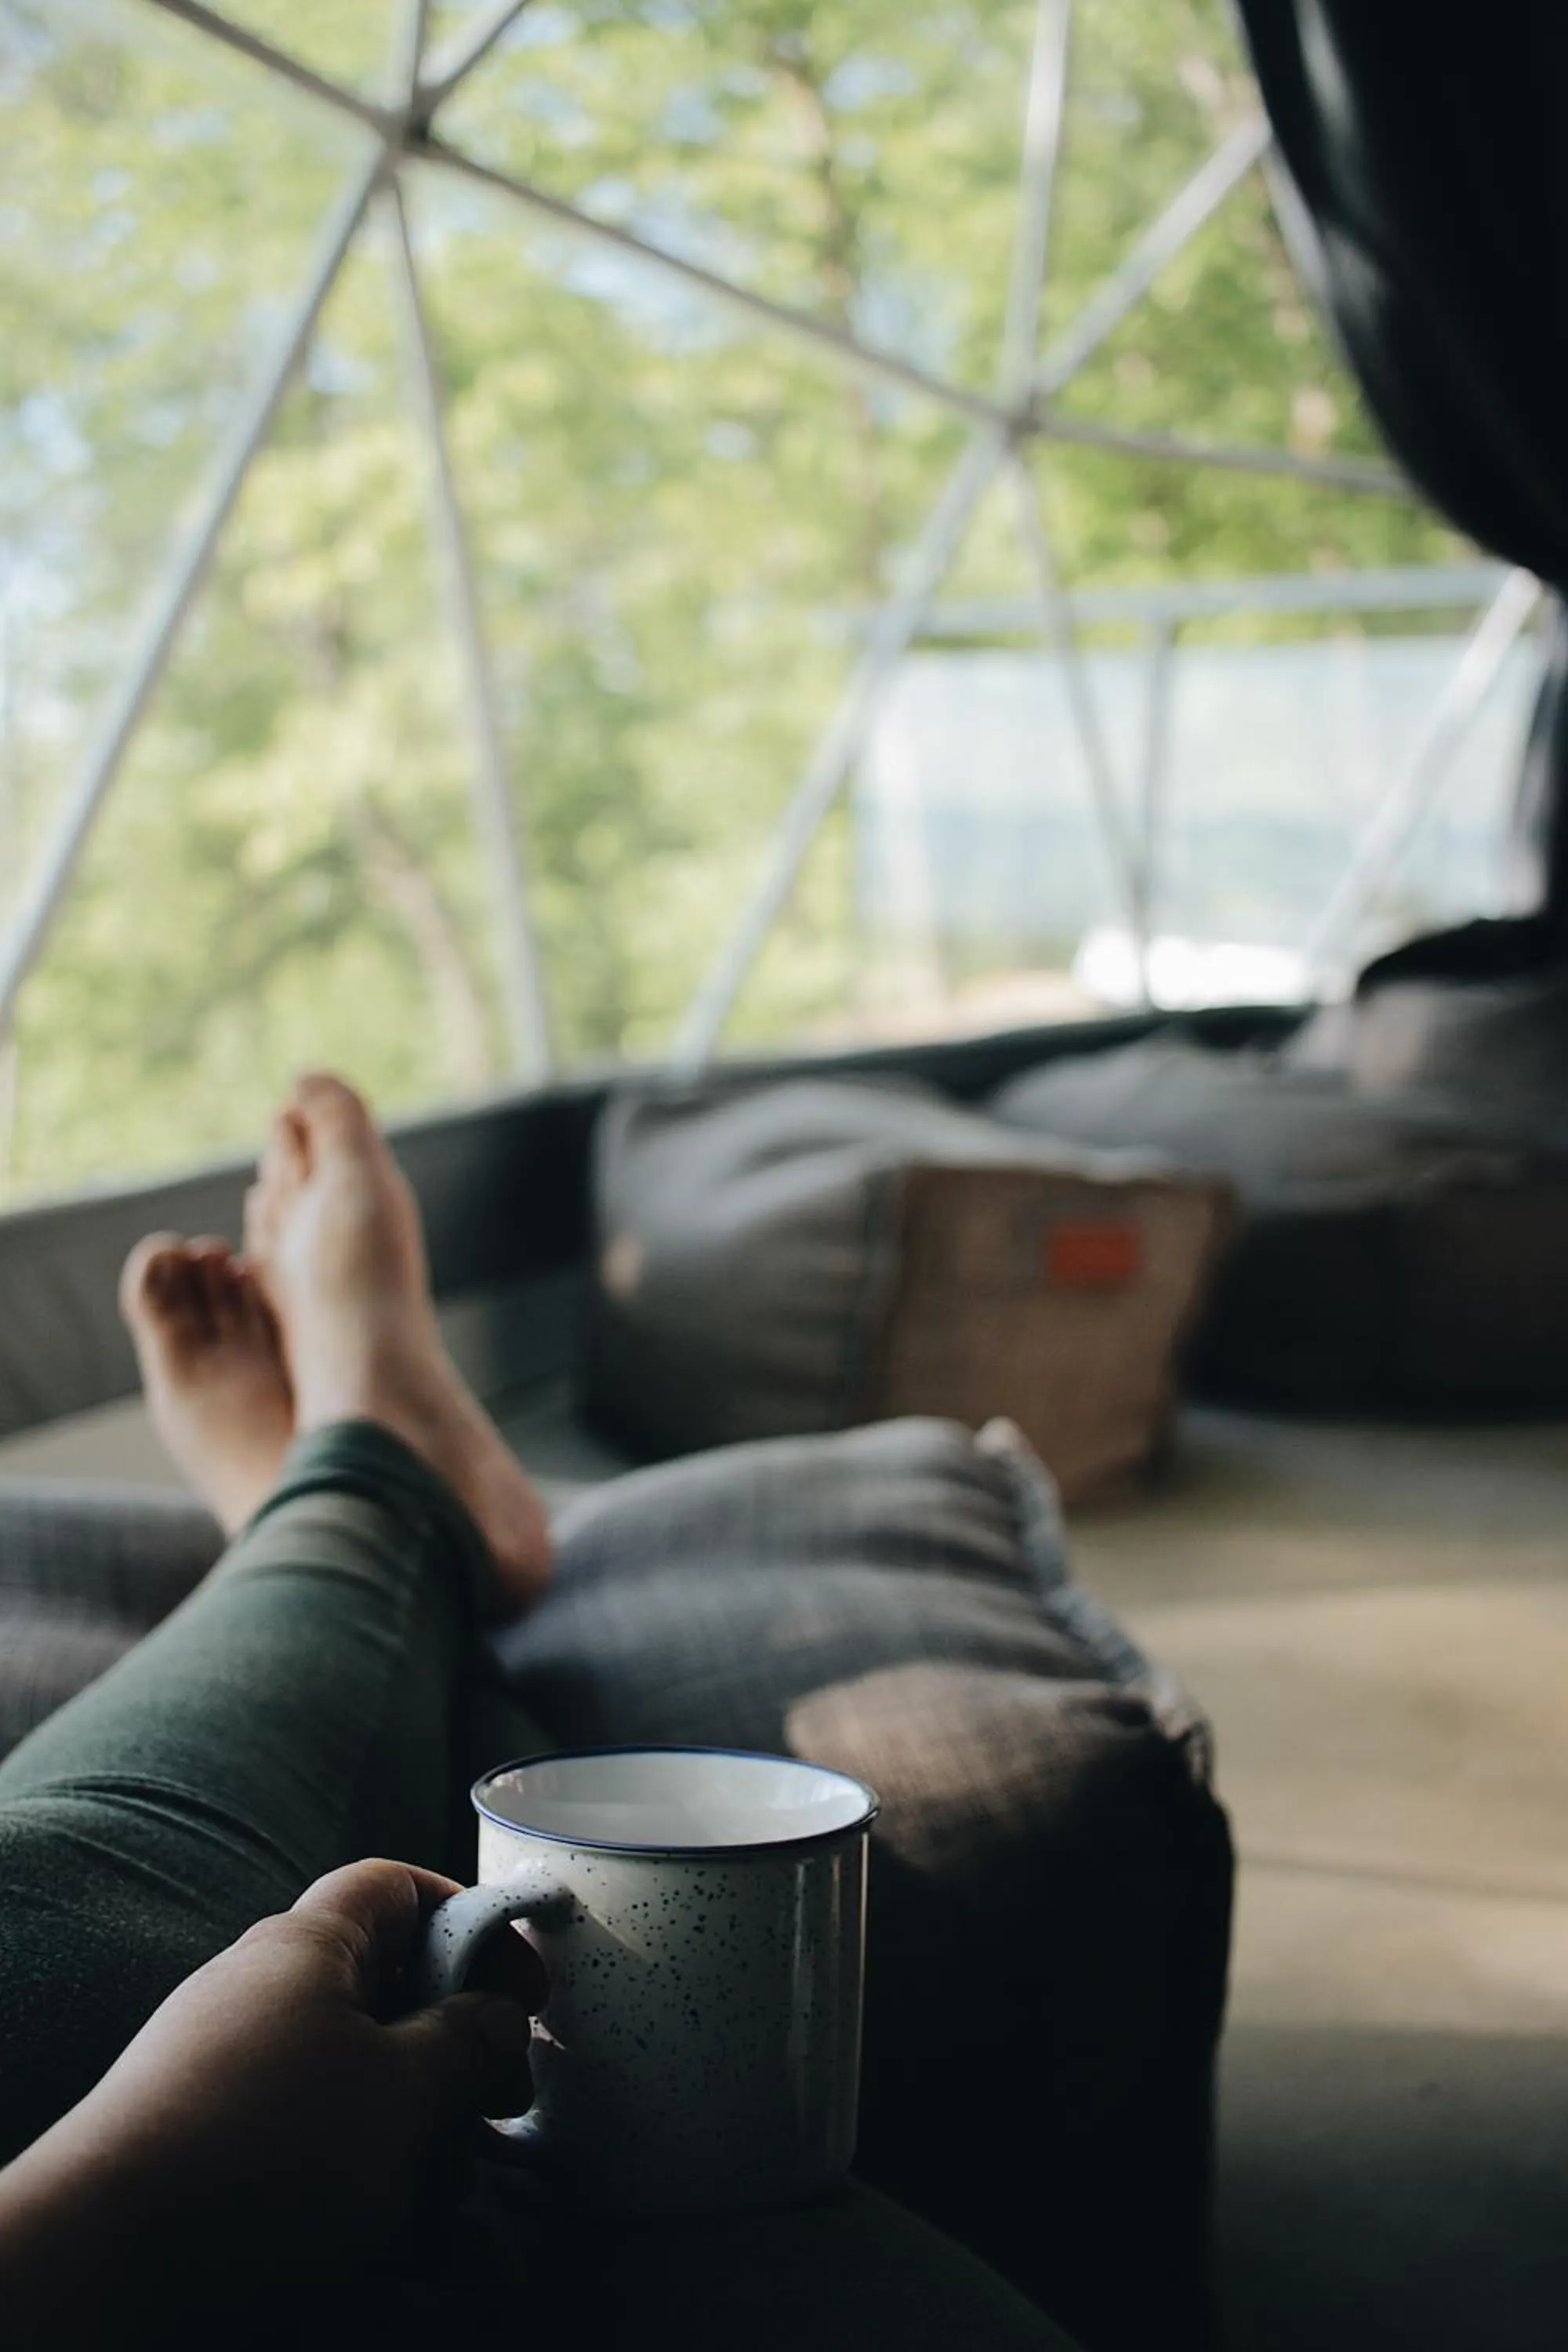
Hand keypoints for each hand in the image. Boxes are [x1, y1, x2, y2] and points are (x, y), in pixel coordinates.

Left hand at [0, 1859, 543, 2328]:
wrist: (110, 2239)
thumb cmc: (271, 2144)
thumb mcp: (403, 2092)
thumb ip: (465, 2042)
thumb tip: (498, 2016)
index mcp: (306, 1942)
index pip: (394, 1885)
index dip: (467, 1915)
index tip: (518, 1979)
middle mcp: (256, 1978)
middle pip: (377, 1975)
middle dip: (449, 2033)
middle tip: (498, 2092)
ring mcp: (219, 2048)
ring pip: (343, 2053)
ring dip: (406, 2101)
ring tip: (445, 2167)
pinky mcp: (197, 2116)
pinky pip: (296, 2106)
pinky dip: (348, 2142)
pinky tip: (376, 2202)